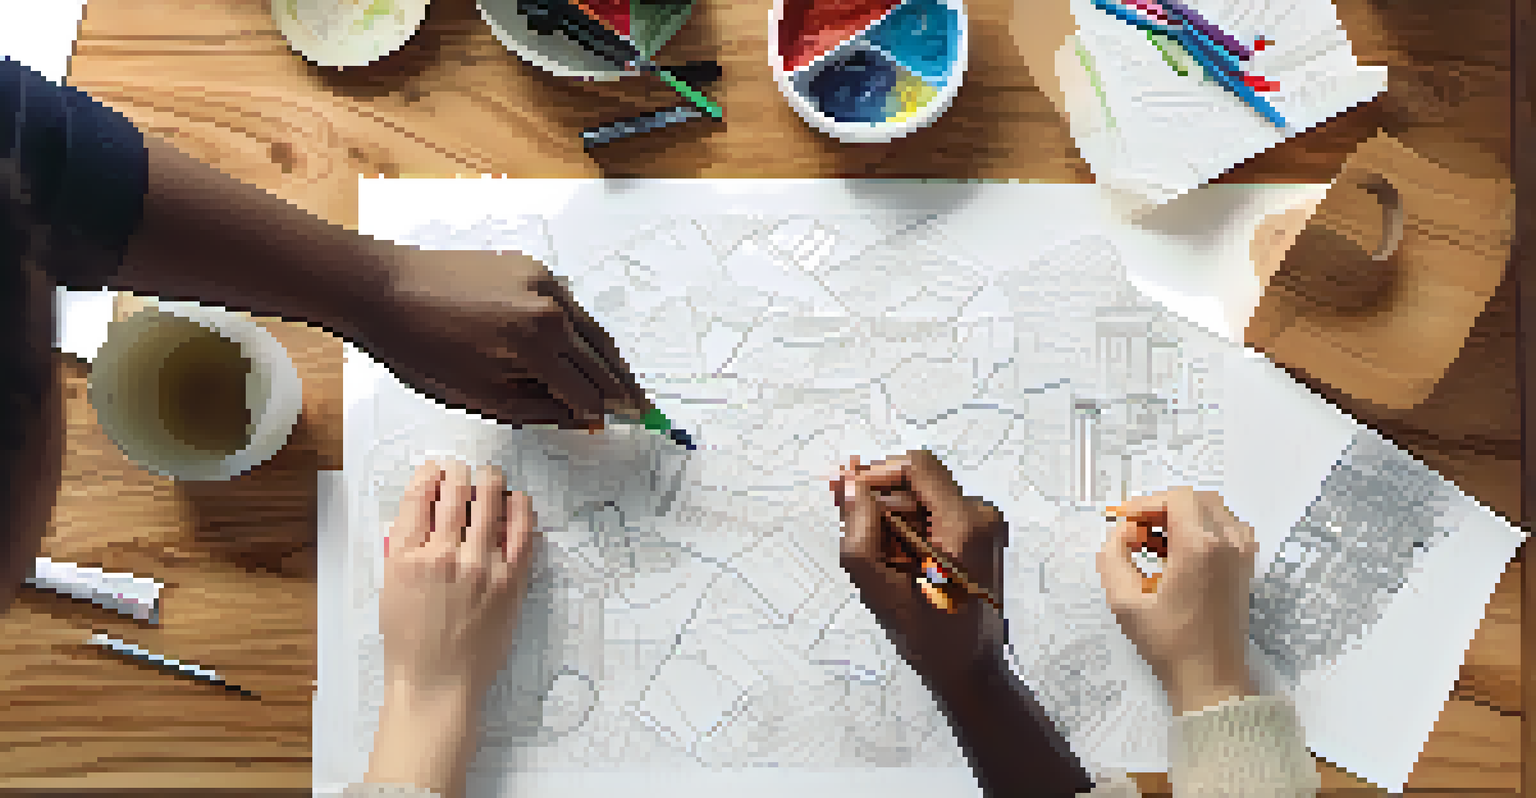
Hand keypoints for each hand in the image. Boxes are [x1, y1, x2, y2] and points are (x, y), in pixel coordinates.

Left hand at [359, 247, 650, 427]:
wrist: (382, 290)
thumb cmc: (420, 349)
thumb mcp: (482, 397)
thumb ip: (542, 409)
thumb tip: (584, 416)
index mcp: (538, 344)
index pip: (587, 390)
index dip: (603, 413)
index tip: (620, 426)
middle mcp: (551, 307)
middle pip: (601, 358)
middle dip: (622, 387)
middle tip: (644, 409)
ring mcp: (543, 281)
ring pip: (591, 329)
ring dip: (609, 358)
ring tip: (625, 382)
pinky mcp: (531, 267)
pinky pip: (569, 306)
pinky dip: (581, 330)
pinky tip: (585, 348)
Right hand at [379, 458, 539, 698]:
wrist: (437, 684)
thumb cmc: (411, 643)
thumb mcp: (391, 588)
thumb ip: (405, 549)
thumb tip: (425, 513)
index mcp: (406, 557)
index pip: (418, 496)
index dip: (428, 474)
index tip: (435, 469)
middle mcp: (443, 556)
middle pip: (455, 491)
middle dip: (459, 471)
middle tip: (463, 469)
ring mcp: (480, 567)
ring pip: (490, 502)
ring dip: (491, 481)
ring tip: (491, 476)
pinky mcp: (510, 581)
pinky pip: (521, 532)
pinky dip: (520, 510)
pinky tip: (518, 501)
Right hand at [832, 450, 1008, 689]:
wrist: (971, 670)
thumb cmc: (931, 638)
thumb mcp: (880, 589)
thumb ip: (859, 532)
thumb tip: (848, 486)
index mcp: (964, 524)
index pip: (915, 466)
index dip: (875, 474)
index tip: (845, 493)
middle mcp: (982, 516)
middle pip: (917, 483)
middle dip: (880, 504)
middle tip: (854, 533)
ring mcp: (985, 526)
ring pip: (922, 500)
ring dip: (893, 521)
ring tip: (883, 561)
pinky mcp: (981, 536)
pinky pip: (935, 515)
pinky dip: (910, 532)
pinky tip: (900, 563)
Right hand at [1097, 487, 1258, 714]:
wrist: (1210, 677)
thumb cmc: (1168, 641)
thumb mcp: (1124, 600)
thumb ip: (1113, 557)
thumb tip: (1121, 533)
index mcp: (1201, 546)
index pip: (1176, 498)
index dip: (1146, 504)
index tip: (1125, 524)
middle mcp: (1229, 543)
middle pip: (1196, 500)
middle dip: (1162, 509)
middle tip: (1136, 531)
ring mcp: (1243, 554)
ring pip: (1212, 512)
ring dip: (1182, 518)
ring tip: (1155, 543)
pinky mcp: (1246, 567)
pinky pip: (1226, 529)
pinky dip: (1201, 530)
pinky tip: (1179, 554)